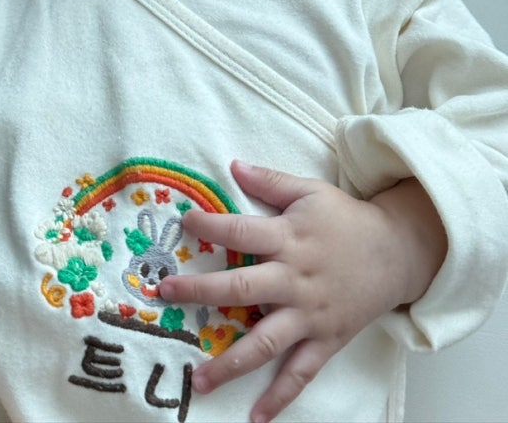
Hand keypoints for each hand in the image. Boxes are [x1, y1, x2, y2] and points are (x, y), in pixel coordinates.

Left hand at [159, 161, 445, 422]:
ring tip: (199, 380)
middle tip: (166, 294)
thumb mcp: (310, 191)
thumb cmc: (347, 219)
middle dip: (202, 292)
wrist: (398, 252)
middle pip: (243, 287)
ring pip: (266, 341)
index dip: (211, 225)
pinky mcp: (326, 339)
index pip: (242, 230)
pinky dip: (280, 397)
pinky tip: (256, 416)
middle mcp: (295, 279)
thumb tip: (232, 165)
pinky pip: (301, 373)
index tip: (184, 222)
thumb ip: (270, 181)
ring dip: (231, 362)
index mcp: (289, 238)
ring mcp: (310, 314)